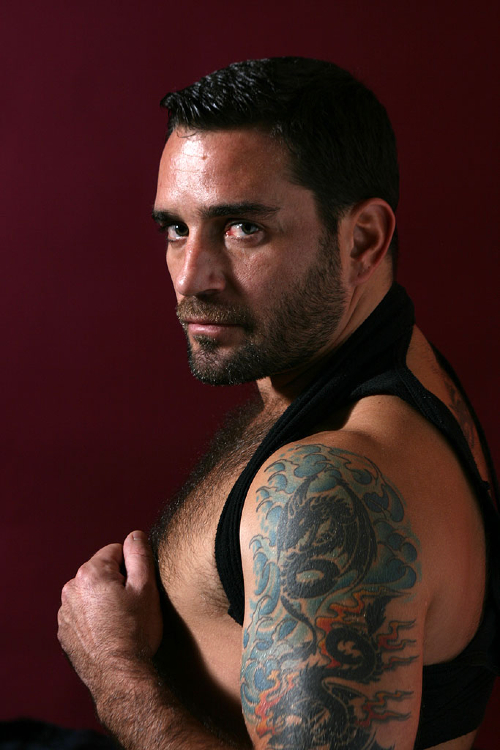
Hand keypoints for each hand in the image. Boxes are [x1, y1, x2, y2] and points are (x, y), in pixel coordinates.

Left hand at [58, 530, 162, 697]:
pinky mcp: (64, 632)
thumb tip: (134, 535)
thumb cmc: (136, 631)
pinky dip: (94, 619)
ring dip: (103, 600)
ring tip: (120, 622)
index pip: (115, 551)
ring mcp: (65, 612)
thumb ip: (139, 554)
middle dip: (116, 583)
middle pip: (101, 572)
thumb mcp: (146, 587)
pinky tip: (108, 634)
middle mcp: (71, 589)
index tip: (137, 589)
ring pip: (91, 594)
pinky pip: (82, 614)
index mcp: (90, 573)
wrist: (119, 676)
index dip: (132, 567)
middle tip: (131, 606)